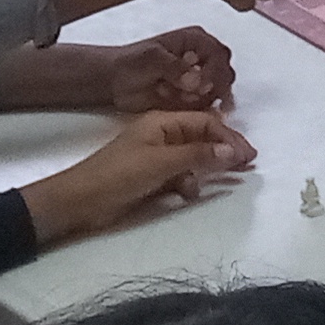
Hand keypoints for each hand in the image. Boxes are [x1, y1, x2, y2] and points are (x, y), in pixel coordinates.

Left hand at [20, 110, 252, 245]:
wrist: (77, 202)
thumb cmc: (117, 176)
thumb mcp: (161, 163)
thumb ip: (198, 155)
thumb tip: (232, 151)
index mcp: (162, 122)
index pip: (205, 123)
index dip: (228, 137)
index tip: (248, 155)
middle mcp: (161, 135)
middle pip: (202, 138)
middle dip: (223, 151)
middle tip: (245, 166)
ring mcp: (155, 156)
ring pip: (192, 158)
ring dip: (204, 169)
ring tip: (215, 183)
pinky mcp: (150, 176)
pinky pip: (179, 174)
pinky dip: (188, 182)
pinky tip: (188, 193)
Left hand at [104, 27, 235, 110]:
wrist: (112, 82)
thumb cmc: (131, 63)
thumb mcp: (152, 58)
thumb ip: (175, 67)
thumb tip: (195, 81)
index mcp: (196, 41)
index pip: (219, 54)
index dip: (215, 71)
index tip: (203, 86)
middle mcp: (202, 59)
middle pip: (224, 74)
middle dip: (212, 88)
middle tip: (194, 96)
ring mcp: (198, 79)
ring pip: (216, 93)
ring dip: (199, 99)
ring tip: (174, 97)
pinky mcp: (192, 98)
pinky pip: (203, 106)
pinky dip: (191, 108)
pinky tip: (171, 102)